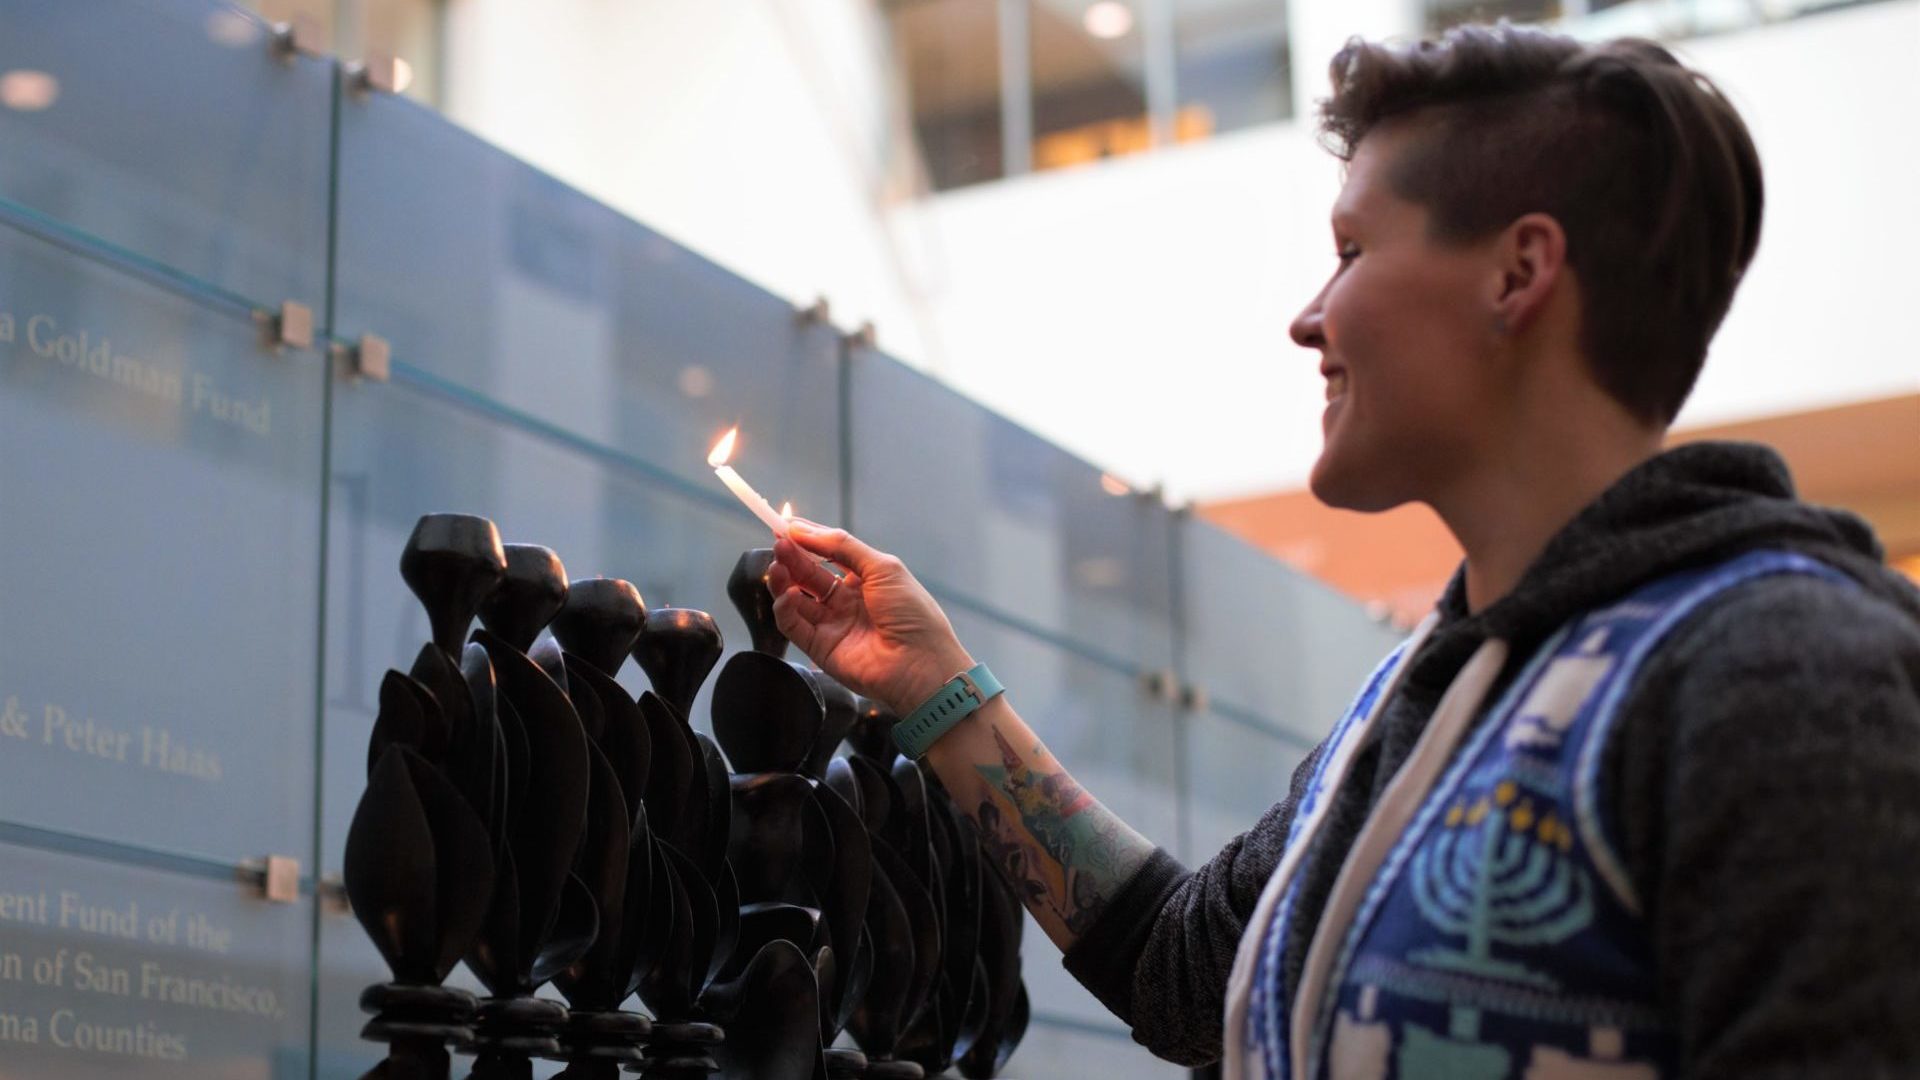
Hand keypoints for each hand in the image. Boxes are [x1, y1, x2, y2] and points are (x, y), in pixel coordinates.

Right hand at [766, 520, 972, 715]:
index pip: (828, 555)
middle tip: (778, 543)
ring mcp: (832, 625)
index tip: (786, 526)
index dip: (807, 540)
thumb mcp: (883, 568)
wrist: (922, 664)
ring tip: (777, 565)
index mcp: (865, 580)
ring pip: (796, 599)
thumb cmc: (913, 614)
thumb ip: (843, 546)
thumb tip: (804, 530)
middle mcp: (846, 601)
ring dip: (783, 580)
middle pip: (809, 575)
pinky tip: (788, 594)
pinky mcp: (821, 648)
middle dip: (792, 557)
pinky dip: (785, 609)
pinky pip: (794, 625)